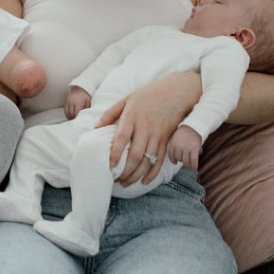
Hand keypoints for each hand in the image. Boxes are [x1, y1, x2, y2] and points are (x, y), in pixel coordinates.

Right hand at [64, 86, 91, 118]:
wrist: (80, 88)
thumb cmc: (85, 95)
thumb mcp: (89, 101)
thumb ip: (88, 108)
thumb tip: (87, 115)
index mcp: (78, 102)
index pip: (76, 113)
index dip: (77, 118)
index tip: (79, 120)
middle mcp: (72, 101)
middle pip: (71, 113)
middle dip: (74, 118)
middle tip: (77, 121)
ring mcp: (68, 101)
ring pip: (67, 112)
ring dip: (70, 117)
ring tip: (74, 119)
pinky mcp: (66, 101)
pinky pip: (65, 110)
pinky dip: (67, 114)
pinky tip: (70, 116)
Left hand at [95, 72, 199, 186]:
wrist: (178, 90)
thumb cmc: (149, 94)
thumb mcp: (127, 98)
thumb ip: (110, 113)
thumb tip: (95, 128)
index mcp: (132, 116)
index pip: (122, 138)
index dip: (115, 154)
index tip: (109, 166)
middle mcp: (146, 127)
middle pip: (135, 155)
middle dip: (125, 171)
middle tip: (116, 180)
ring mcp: (158, 134)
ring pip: (147, 160)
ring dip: (136, 175)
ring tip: (126, 182)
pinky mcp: (167, 139)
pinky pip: (160, 160)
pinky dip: (153, 173)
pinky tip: (144, 181)